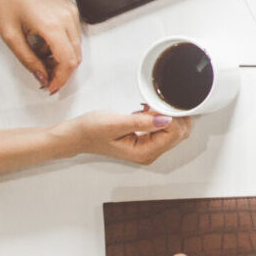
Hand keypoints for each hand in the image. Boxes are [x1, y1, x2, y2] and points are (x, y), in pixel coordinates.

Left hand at [0, 0, 81, 92]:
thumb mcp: (11, 37)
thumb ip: (29, 61)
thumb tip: (42, 78)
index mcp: (52, 25)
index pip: (67, 61)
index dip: (60, 79)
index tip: (51, 87)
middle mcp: (67, 17)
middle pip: (75, 56)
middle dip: (61, 71)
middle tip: (45, 79)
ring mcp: (71, 11)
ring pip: (76, 46)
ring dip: (62, 59)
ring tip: (40, 60)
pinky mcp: (70, 8)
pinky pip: (73, 34)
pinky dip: (63, 46)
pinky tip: (45, 46)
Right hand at [63, 106, 190, 164]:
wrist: (77, 135)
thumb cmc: (91, 131)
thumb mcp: (116, 123)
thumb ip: (142, 122)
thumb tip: (166, 119)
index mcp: (144, 152)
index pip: (173, 134)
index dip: (172, 116)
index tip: (161, 103)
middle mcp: (149, 153)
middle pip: (179, 134)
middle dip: (175, 116)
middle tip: (160, 102)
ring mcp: (149, 148)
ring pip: (175, 131)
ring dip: (169, 116)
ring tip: (153, 106)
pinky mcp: (147, 141)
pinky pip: (165, 129)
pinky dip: (163, 117)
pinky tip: (151, 110)